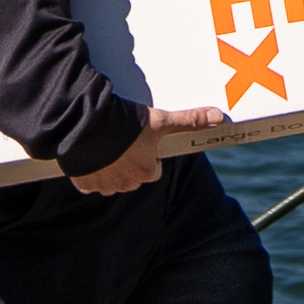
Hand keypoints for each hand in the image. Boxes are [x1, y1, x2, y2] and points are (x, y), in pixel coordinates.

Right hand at [69, 108, 230, 195]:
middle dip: (129, 162)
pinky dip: (90, 172)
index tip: (140, 141)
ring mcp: (105, 186)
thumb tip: (219, 117)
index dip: (147, 155)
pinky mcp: (84, 184)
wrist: (88, 128)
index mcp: (147, 172)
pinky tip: (90, 155)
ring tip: (105, 146)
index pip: (152, 169)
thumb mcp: (161, 120)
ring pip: (111, 181)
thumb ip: (189, 120)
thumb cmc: (127, 125)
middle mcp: (128, 184)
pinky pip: (89, 182)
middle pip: (133, 176)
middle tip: (122, 141)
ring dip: (109, 168)